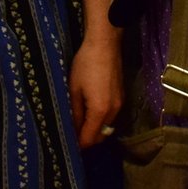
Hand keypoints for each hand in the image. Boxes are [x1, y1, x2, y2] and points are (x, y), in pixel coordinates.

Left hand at [68, 29, 122, 147]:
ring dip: (94, 128)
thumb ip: (74, 113)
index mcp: (100, 111)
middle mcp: (113, 112)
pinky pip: (110, 116)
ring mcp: (119, 104)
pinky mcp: (121, 97)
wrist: (105, 44)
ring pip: (106, 127)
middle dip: (86, 138)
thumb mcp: (74, 90)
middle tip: (71, 131)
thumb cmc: (85, 65)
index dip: (77, 144)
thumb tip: (72, 130)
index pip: (89, 139)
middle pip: (100, 136)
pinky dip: (100, 119)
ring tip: (79, 120)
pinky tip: (90, 109)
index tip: (66, 142)